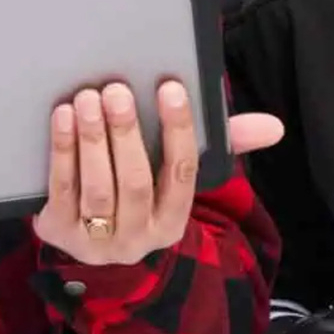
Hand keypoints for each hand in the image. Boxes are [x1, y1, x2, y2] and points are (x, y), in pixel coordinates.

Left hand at [33, 79, 283, 266]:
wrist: (92, 245)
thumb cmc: (145, 195)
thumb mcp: (179, 176)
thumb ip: (224, 145)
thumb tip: (274, 127)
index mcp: (173, 220)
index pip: (182, 173)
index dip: (178, 130)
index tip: (170, 87)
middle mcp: (139, 237)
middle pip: (136, 183)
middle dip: (126, 134)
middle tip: (116, 90)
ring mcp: (97, 240)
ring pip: (98, 188)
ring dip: (92, 140)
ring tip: (88, 98)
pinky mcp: (58, 233)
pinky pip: (62, 189)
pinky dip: (62, 151)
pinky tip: (63, 117)